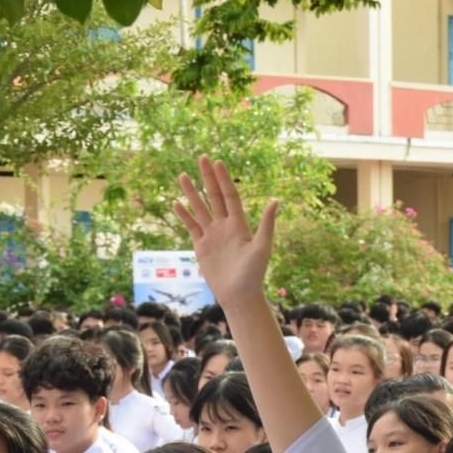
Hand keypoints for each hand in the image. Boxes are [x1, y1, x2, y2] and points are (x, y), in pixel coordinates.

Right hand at [173, 156, 278, 315]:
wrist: (239, 295)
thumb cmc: (253, 274)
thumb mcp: (262, 247)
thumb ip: (266, 224)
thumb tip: (275, 200)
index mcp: (239, 224)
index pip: (230, 196)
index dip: (224, 179)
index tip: (217, 162)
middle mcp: (225, 226)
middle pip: (214, 197)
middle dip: (208, 178)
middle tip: (201, 157)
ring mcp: (212, 235)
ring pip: (200, 209)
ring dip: (191, 192)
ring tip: (182, 175)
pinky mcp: (201, 246)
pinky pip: (191, 226)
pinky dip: (184, 215)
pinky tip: (177, 202)